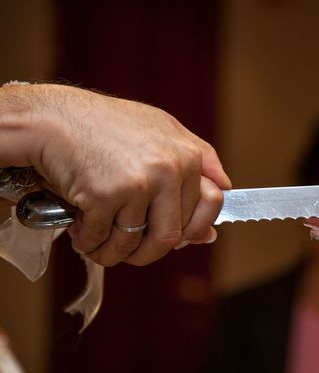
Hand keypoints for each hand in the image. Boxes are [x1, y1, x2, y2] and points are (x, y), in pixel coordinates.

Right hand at [0, 83, 230, 265]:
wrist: (53, 118)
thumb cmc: (108, 125)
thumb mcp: (164, 131)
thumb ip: (200, 166)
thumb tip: (212, 226)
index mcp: (187, 156)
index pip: (211, 206)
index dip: (194, 228)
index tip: (176, 237)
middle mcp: (168, 170)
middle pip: (170, 236)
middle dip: (148, 254)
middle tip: (130, 251)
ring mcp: (138, 184)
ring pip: (133, 244)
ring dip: (113, 253)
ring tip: (99, 242)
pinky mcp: (105, 196)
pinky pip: (101, 239)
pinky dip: (88, 242)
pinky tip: (80, 227)